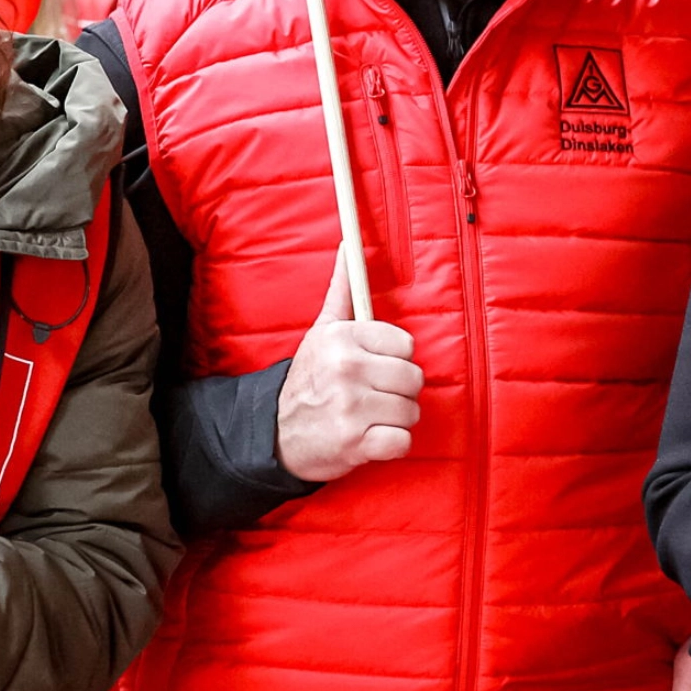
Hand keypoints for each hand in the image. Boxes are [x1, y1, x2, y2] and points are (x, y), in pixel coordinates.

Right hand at [276, 249, 422, 481]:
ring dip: (396, 419)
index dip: (395, 360)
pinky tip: (370, 439)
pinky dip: (392, 445)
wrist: (276, 435)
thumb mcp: (322, 331)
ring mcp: (351, 408)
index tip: (374, 368)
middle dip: (399, 391)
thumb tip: (349, 245)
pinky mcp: (355, 443)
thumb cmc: (310, 379)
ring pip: (412, 411)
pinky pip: (403, 442)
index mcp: (344, 339)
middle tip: (373, 396)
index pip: (407, 346)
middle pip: (414, 378)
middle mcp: (347, 369)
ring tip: (369, 417)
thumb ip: (342, 290)